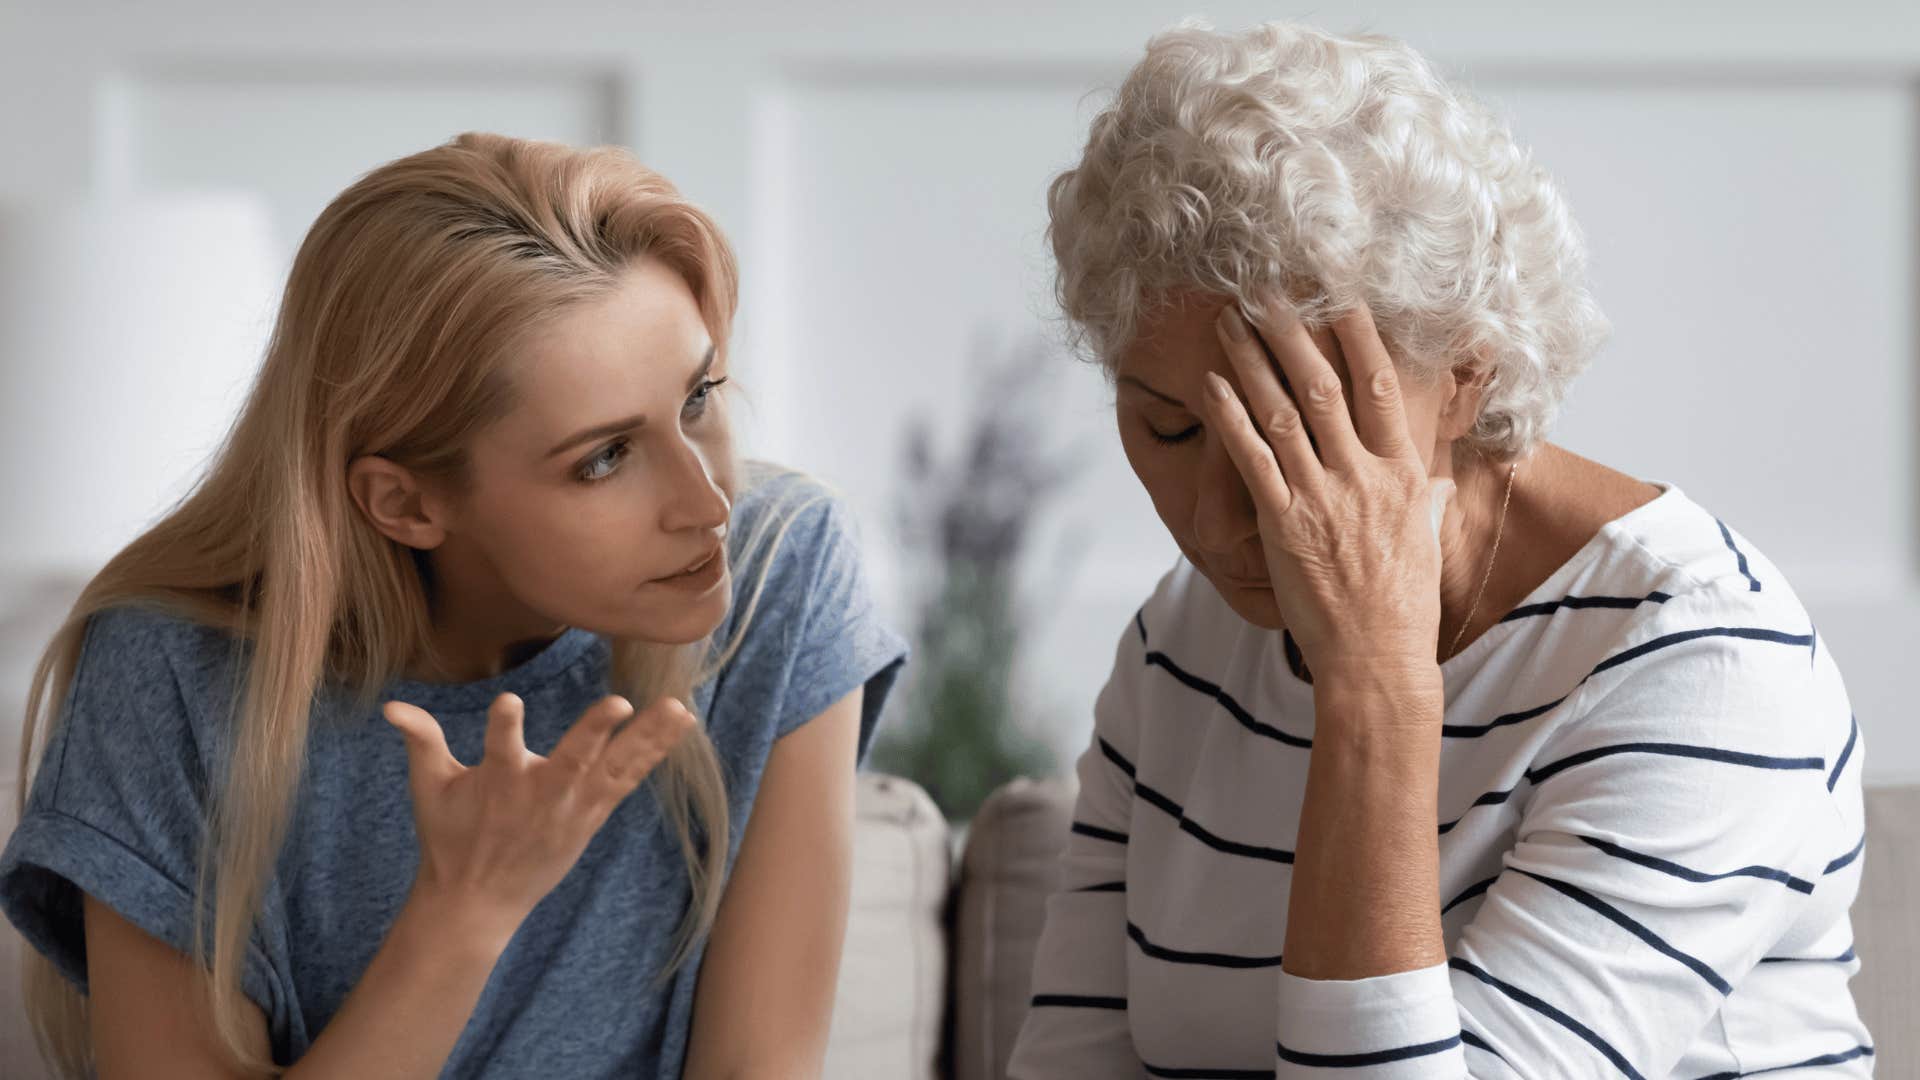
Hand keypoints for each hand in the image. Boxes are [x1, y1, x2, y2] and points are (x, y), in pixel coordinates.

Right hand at [383, 691, 694, 930]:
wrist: (477, 900)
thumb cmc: (450, 837)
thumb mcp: (428, 789)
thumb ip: (421, 741)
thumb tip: (390, 705)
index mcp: (498, 782)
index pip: (500, 748)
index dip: (504, 726)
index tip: (509, 703)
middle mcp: (541, 794)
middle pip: (573, 760)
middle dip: (594, 733)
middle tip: (619, 704)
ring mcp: (573, 807)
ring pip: (614, 768)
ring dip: (647, 738)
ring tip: (679, 708)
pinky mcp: (592, 816)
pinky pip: (628, 780)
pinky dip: (652, 754)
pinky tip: (679, 725)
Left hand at [1201, 298, 1446, 680]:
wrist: (1378, 660)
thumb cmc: (1403, 607)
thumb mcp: (1426, 543)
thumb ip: (1431, 502)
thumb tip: (1444, 482)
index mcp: (1403, 475)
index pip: (1381, 388)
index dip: (1359, 336)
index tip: (1339, 295)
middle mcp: (1363, 476)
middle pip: (1324, 386)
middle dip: (1292, 332)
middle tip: (1265, 291)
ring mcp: (1322, 498)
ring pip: (1282, 412)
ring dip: (1252, 361)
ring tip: (1229, 321)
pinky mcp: (1285, 525)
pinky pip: (1252, 460)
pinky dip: (1230, 418)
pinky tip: (1211, 385)